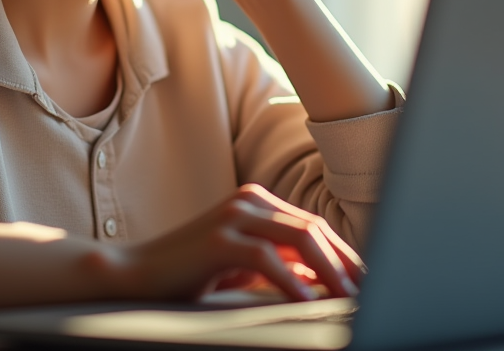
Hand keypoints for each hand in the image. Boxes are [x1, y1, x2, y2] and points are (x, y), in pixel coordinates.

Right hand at [115, 183, 363, 301]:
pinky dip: (293, 280)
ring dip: (331, 270)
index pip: (314, 225)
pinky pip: (268, 258)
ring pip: (300, 237)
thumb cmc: (190, 274)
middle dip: (346, 261)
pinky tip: (308, 300)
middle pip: (314, 228)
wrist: (135, 274)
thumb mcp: (243, 266)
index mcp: (256, 202)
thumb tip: (325, 276)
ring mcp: (233, 216)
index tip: (366, 280)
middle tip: (368, 290)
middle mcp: (249, 201)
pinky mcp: (218, 239)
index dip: (344, 253)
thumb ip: (281, 263)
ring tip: (347, 297)